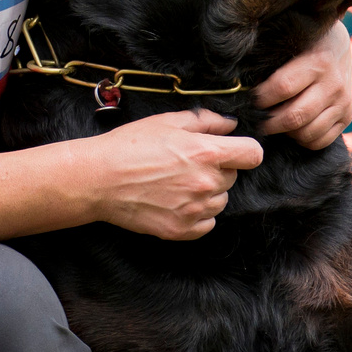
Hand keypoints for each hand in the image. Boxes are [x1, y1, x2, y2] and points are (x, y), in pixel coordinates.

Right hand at [87, 109, 264, 239]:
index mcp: (207, 153)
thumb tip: (230, 125)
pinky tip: (176, 202)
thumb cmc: (129, 146)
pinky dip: (198, 215)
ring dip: (208, 193)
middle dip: (217, 170)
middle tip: (187, 165)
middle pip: (233, 177)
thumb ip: (206, 121)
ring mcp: (195, 210)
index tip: (233, 152)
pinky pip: (208, 223)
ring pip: (221, 201)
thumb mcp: (168, 121)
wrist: (98, 179)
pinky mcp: (182, 230)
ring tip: (177, 184)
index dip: (244, 151)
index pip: (253, 154)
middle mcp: (206, 183)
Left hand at [255, 21, 351, 149]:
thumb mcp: (290, 44)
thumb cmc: (303, 45)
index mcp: (318, 61)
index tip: (249, 100)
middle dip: (269, 123)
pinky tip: (293, 127)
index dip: (260, 98)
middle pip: (294, 116)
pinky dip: (302, 139)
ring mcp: (343, 103)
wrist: (339, 46)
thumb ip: (271, 64)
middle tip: (256, 120)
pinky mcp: (347, 117)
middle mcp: (334, 84)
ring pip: (307, 133)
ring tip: (275, 122)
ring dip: (285, 133)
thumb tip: (240, 86)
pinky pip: (319, 141)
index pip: (282, 88)